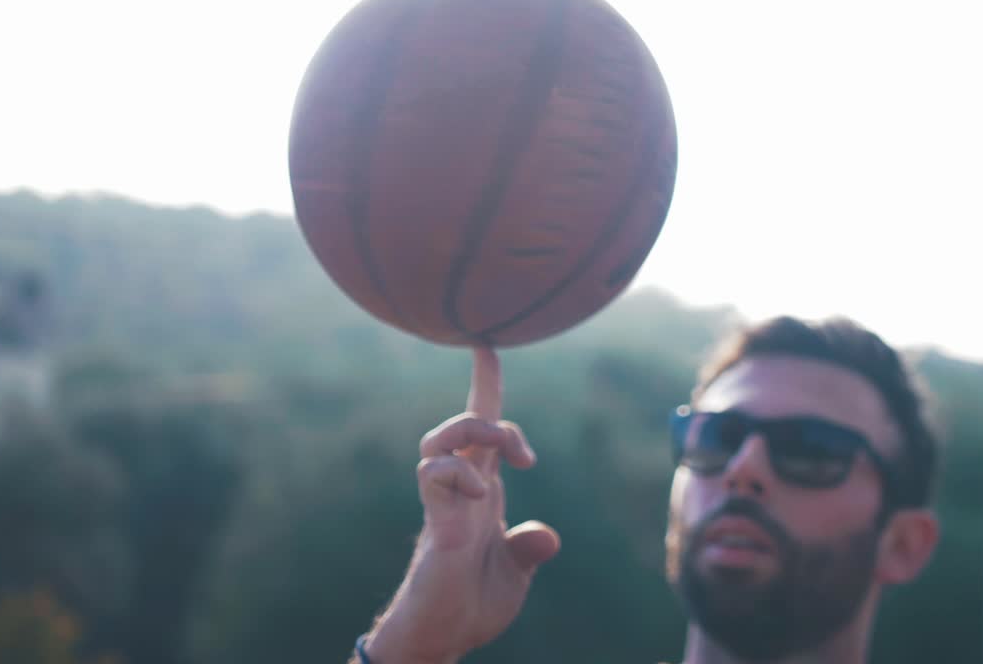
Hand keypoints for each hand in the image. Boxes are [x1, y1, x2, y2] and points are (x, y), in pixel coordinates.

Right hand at [365, 347, 560, 663]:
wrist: (441, 639)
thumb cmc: (470, 604)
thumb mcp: (514, 573)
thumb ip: (529, 549)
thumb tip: (548, 536)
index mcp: (482, 492)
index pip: (483, 430)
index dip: (485, 388)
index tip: (487, 348)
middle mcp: (461, 491)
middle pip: (462, 425)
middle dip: (488, 411)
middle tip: (524, 455)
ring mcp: (445, 506)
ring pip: (438, 442)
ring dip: (471, 433)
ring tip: (505, 459)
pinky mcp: (436, 526)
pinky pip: (434, 478)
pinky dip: (461, 474)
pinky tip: (483, 496)